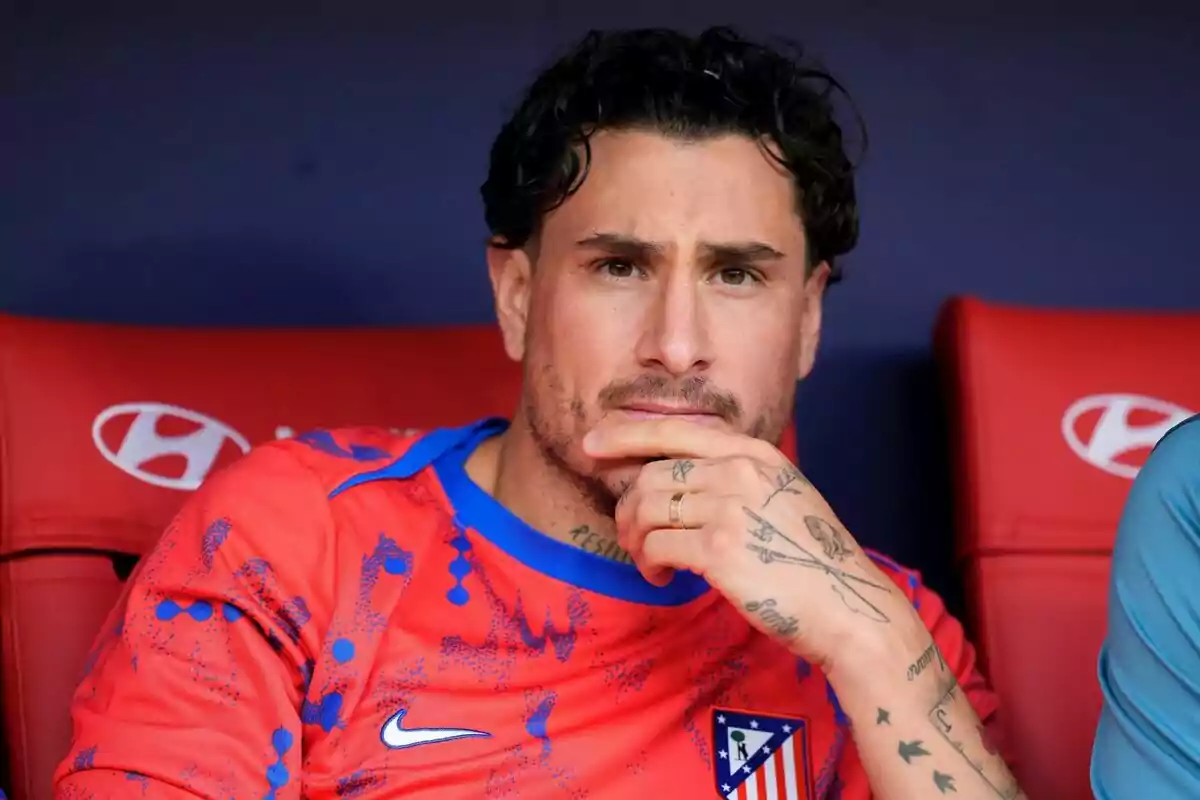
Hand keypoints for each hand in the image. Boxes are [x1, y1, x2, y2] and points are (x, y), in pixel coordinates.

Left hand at [583, 417, 902, 670]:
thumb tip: (670, 480)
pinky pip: (655, 545)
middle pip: (652, 474)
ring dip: (635, 539)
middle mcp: (741, 471)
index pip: (676, 429)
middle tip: (633, 539)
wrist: (848, 607)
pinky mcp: (719, 549)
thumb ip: (735, 478)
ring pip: (646, 508)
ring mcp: (730, 507)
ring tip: (648, 562)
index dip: (626, 433)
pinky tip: (661, 579)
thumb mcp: (782, 496)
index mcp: (756, 453)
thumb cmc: (810, 561)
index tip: (591, 442)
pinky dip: (647, 564)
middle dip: (629, 508)